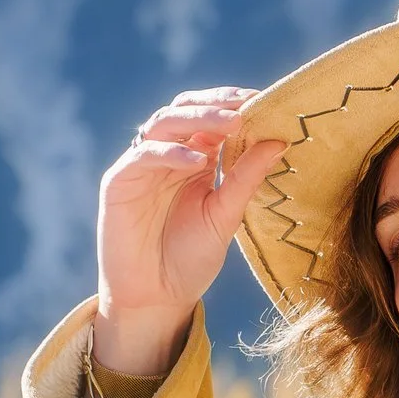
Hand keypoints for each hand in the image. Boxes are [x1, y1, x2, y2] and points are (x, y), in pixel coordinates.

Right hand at [92, 89, 283, 379]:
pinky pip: (143, 156)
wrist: (156, 298)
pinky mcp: (119, 182)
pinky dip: (170, 153)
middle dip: (217, 104)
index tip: (268, 99)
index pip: (212, 117)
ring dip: (198, 118)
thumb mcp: (226, 216)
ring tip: (232, 122)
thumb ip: (246, 178)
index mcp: (195, 159)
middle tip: (248, 103)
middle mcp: (167, 155)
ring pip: (164, 123)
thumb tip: (279, 141)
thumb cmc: (190, 259)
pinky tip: (197, 161)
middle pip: (186, 110)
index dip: (235, 105)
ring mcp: (141, 165)